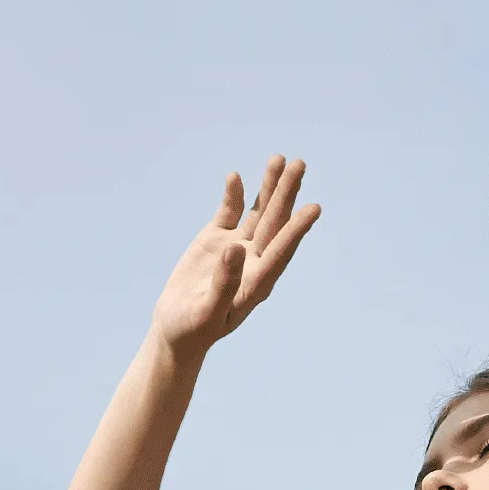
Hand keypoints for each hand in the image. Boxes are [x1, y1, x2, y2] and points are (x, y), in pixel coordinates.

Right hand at [151, 156, 320, 356]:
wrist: (174, 331)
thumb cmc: (192, 331)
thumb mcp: (206, 312)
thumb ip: (224, 282)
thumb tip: (235, 248)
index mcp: (256, 283)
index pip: (280, 252)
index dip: (297, 230)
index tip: (314, 209)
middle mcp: (252, 262)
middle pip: (275, 224)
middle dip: (286, 194)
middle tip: (299, 165)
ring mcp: (235, 248)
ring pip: (257, 213)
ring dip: (268, 188)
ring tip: (279, 159)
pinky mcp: (215, 240)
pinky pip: (229, 212)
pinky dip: (233, 195)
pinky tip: (235, 177)